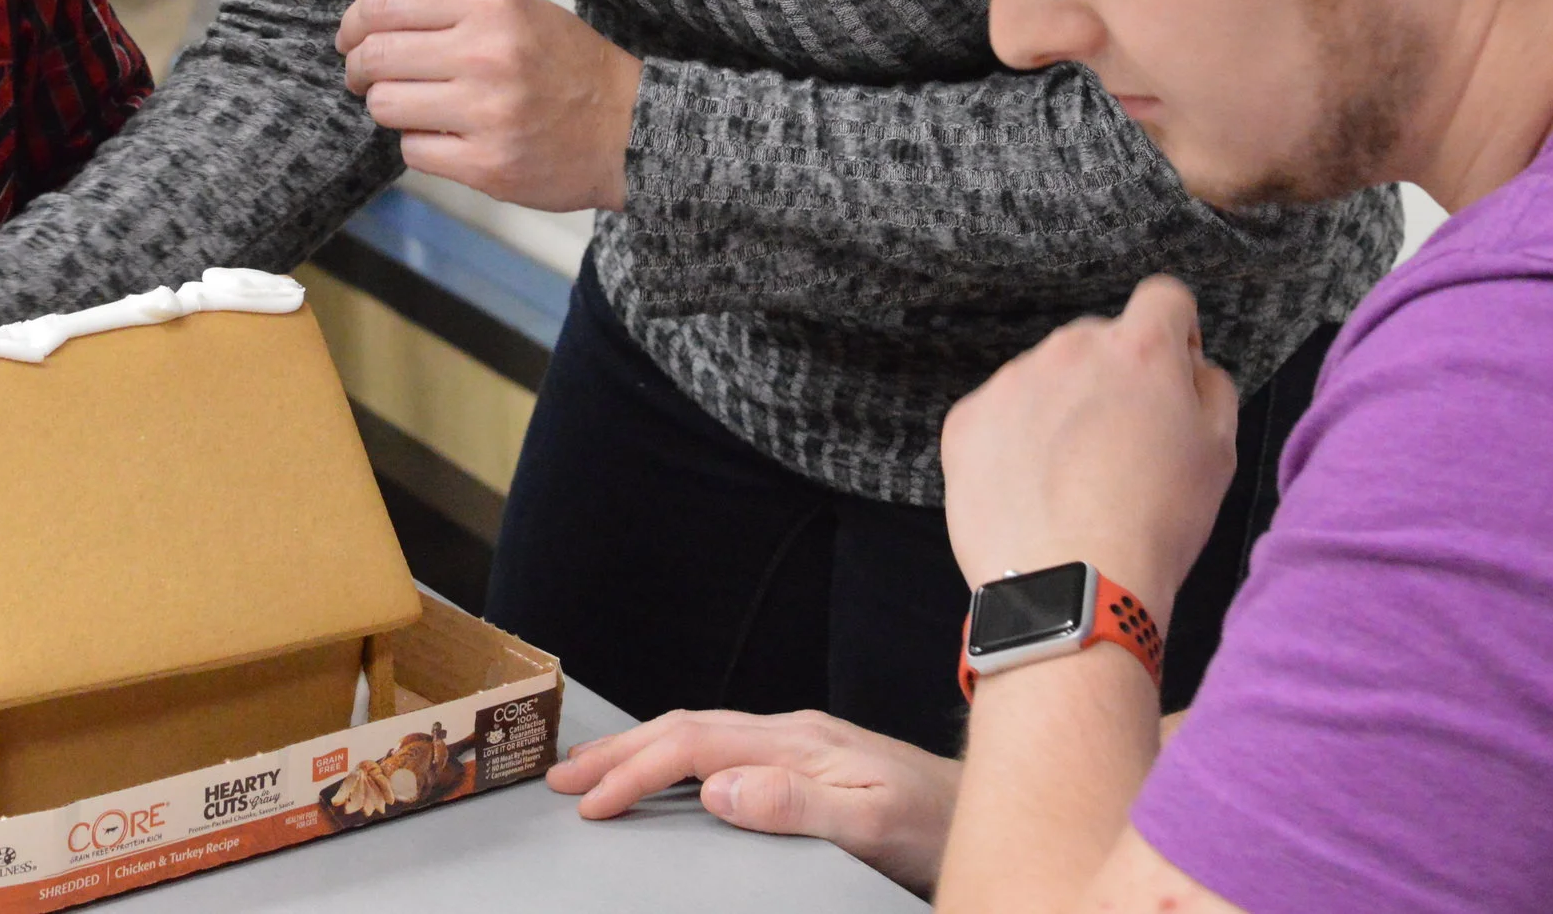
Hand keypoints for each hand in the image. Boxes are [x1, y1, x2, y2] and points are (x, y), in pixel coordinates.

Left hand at [336, 0, 640, 212]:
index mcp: (492, 5)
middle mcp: (486, 54)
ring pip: (386, 106)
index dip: (353, 24)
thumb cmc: (568, 65)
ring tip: (418, 107)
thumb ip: (440, 5)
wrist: (631, 127)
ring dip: (390, 108)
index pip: (384, 5)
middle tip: (366, 79)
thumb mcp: (515, 11)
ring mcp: (486, 113)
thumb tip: (363, 0)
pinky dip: (420, 145)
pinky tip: (449, 138)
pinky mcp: (486, 165)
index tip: (350, 39)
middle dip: (359, 70)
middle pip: (375, 58)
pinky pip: (412, 151)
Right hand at [547, 709, 958, 894]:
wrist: (992, 810)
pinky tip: (666, 768)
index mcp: (797, 742)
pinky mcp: (808, 755)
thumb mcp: (873, 825)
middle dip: (618, 751)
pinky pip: (723, 742)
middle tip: (560, 780)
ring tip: (593, 770)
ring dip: (641, 747)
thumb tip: (717, 787)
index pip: (695, 747)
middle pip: (685, 727)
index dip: (636, 772)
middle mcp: (792, 731)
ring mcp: (800, 740)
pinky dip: (675, 751)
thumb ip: (797, 803)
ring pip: (700, 730)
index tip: (590, 805)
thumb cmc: (938, 825)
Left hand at [941, 277, 1236, 627]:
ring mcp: (1010, 382)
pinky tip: (1033, 491)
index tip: (1171, 375)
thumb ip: (1210, 388)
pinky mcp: (966, 420)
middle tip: (1122, 447)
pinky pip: (999, 415)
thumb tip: (1190, 365)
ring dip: (1061, 409)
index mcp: (1139, 350)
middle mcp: (1068, 350)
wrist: (1071, 586)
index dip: (1174, 333)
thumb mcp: (1219, 453)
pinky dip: (1015, 442)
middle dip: (1113, 379)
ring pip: (1044, 379)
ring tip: (1073, 481)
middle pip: (1097, 343)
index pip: (1164, 299)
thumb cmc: (1156, 524)